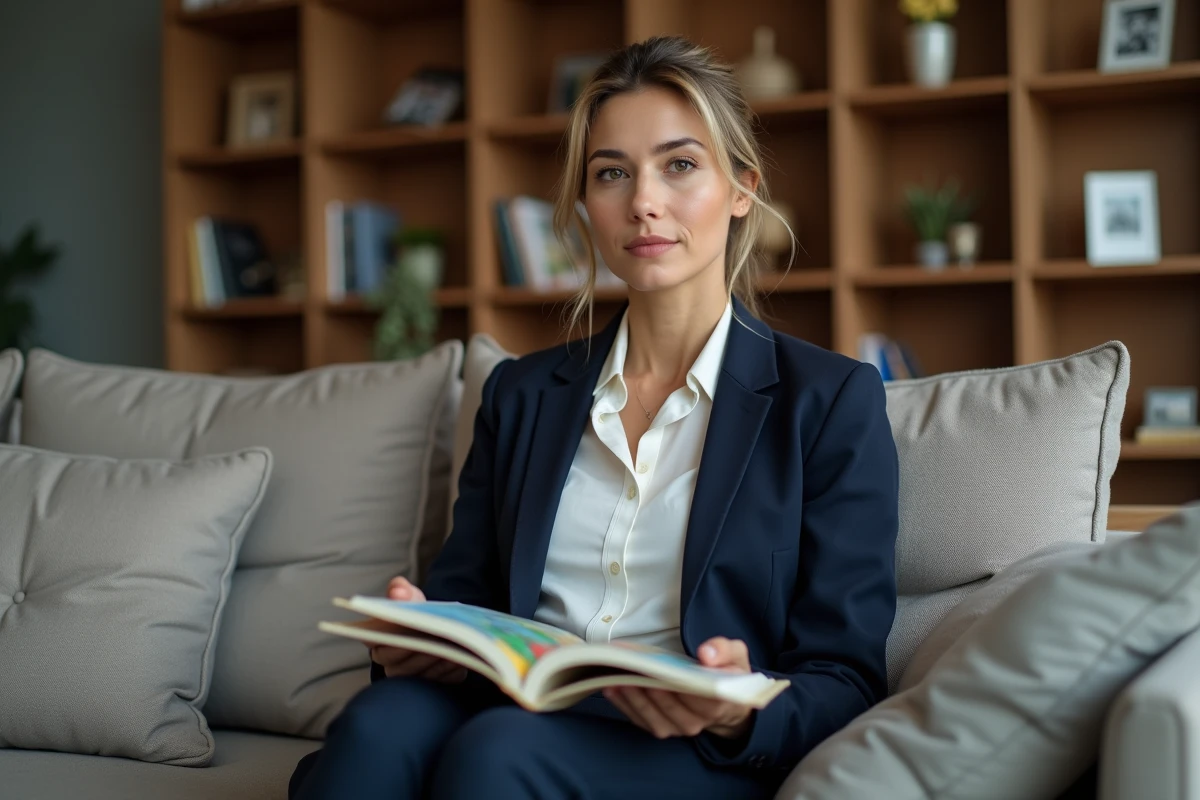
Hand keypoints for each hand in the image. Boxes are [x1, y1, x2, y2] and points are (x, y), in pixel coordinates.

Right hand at [369, 577, 467, 683]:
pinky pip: (439, 681)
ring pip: (419, 675)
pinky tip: (460, 658)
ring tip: (451, 646)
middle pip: (397, 662)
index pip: (372, 638)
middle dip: (417, 650)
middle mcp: (390, 663)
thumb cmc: (419, 614)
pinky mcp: (432, 685)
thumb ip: (402, 591)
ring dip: (436, 661)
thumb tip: (397, 591)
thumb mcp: (411, 598)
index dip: (386, 635)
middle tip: (435, 638)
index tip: (405, 628)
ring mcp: (410, 678)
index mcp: (377, 638)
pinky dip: (450, 670)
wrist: (440, 629)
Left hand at [603, 637, 754, 739]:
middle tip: (629, 670)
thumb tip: (707, 654)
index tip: (658, 669)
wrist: (725, 698)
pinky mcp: (663, 727)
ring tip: (616, 679)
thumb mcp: (735, 655)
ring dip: (633, 699)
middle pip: (670, 709)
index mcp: (718, 704)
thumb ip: (724, 650)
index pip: (697, 698)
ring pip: (653, 718)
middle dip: (649, 689)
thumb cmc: (727, 673)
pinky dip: (625, 706)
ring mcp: (678, 727)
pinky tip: (612, 688)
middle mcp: (697, 721)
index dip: (676, 685)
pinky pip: (641, 720)